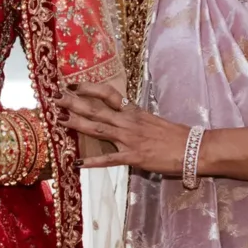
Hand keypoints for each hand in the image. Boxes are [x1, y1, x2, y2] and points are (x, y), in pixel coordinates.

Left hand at [55, 82, 190, 174]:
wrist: (193, 148)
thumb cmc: (174, 135)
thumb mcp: (151, 119)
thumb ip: (133, 118)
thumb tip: (120, 115)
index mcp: (133, 111)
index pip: (108, 93)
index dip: (88, 88)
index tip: (72, 84)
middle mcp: (128, 122)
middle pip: (96, 110)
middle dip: (73, 103)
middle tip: (54, 97)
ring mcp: (129, 139)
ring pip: (98, 129)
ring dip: (77, 124)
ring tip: (59, 120)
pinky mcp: (133, 157)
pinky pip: (109, 159)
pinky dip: (92, 161)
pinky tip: (77, 162)